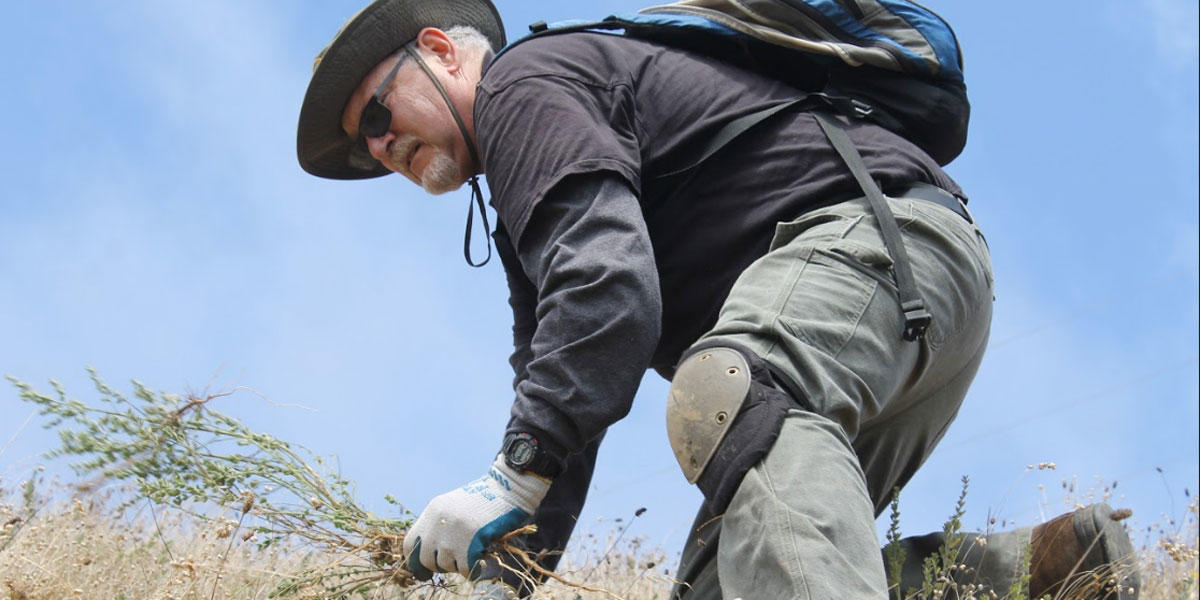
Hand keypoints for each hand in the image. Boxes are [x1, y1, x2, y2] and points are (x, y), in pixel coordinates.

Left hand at [403, 454, 550, 578]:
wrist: (509, 487)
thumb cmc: (487, 498)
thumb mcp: (455, 505)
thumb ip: (442, 524)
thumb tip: (434, 551)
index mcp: (432, 511)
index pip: (410, 544)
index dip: (415, 560)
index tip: (424, 569)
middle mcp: (437, 522)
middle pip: (426, 559)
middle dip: (439, 566)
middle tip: (455, 562)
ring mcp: (452, 533)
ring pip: (446, 565)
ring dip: (459, 565)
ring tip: (472, 554)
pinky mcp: (470, 541)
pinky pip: (466, 568)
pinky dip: (473, 569)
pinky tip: (482, 560)